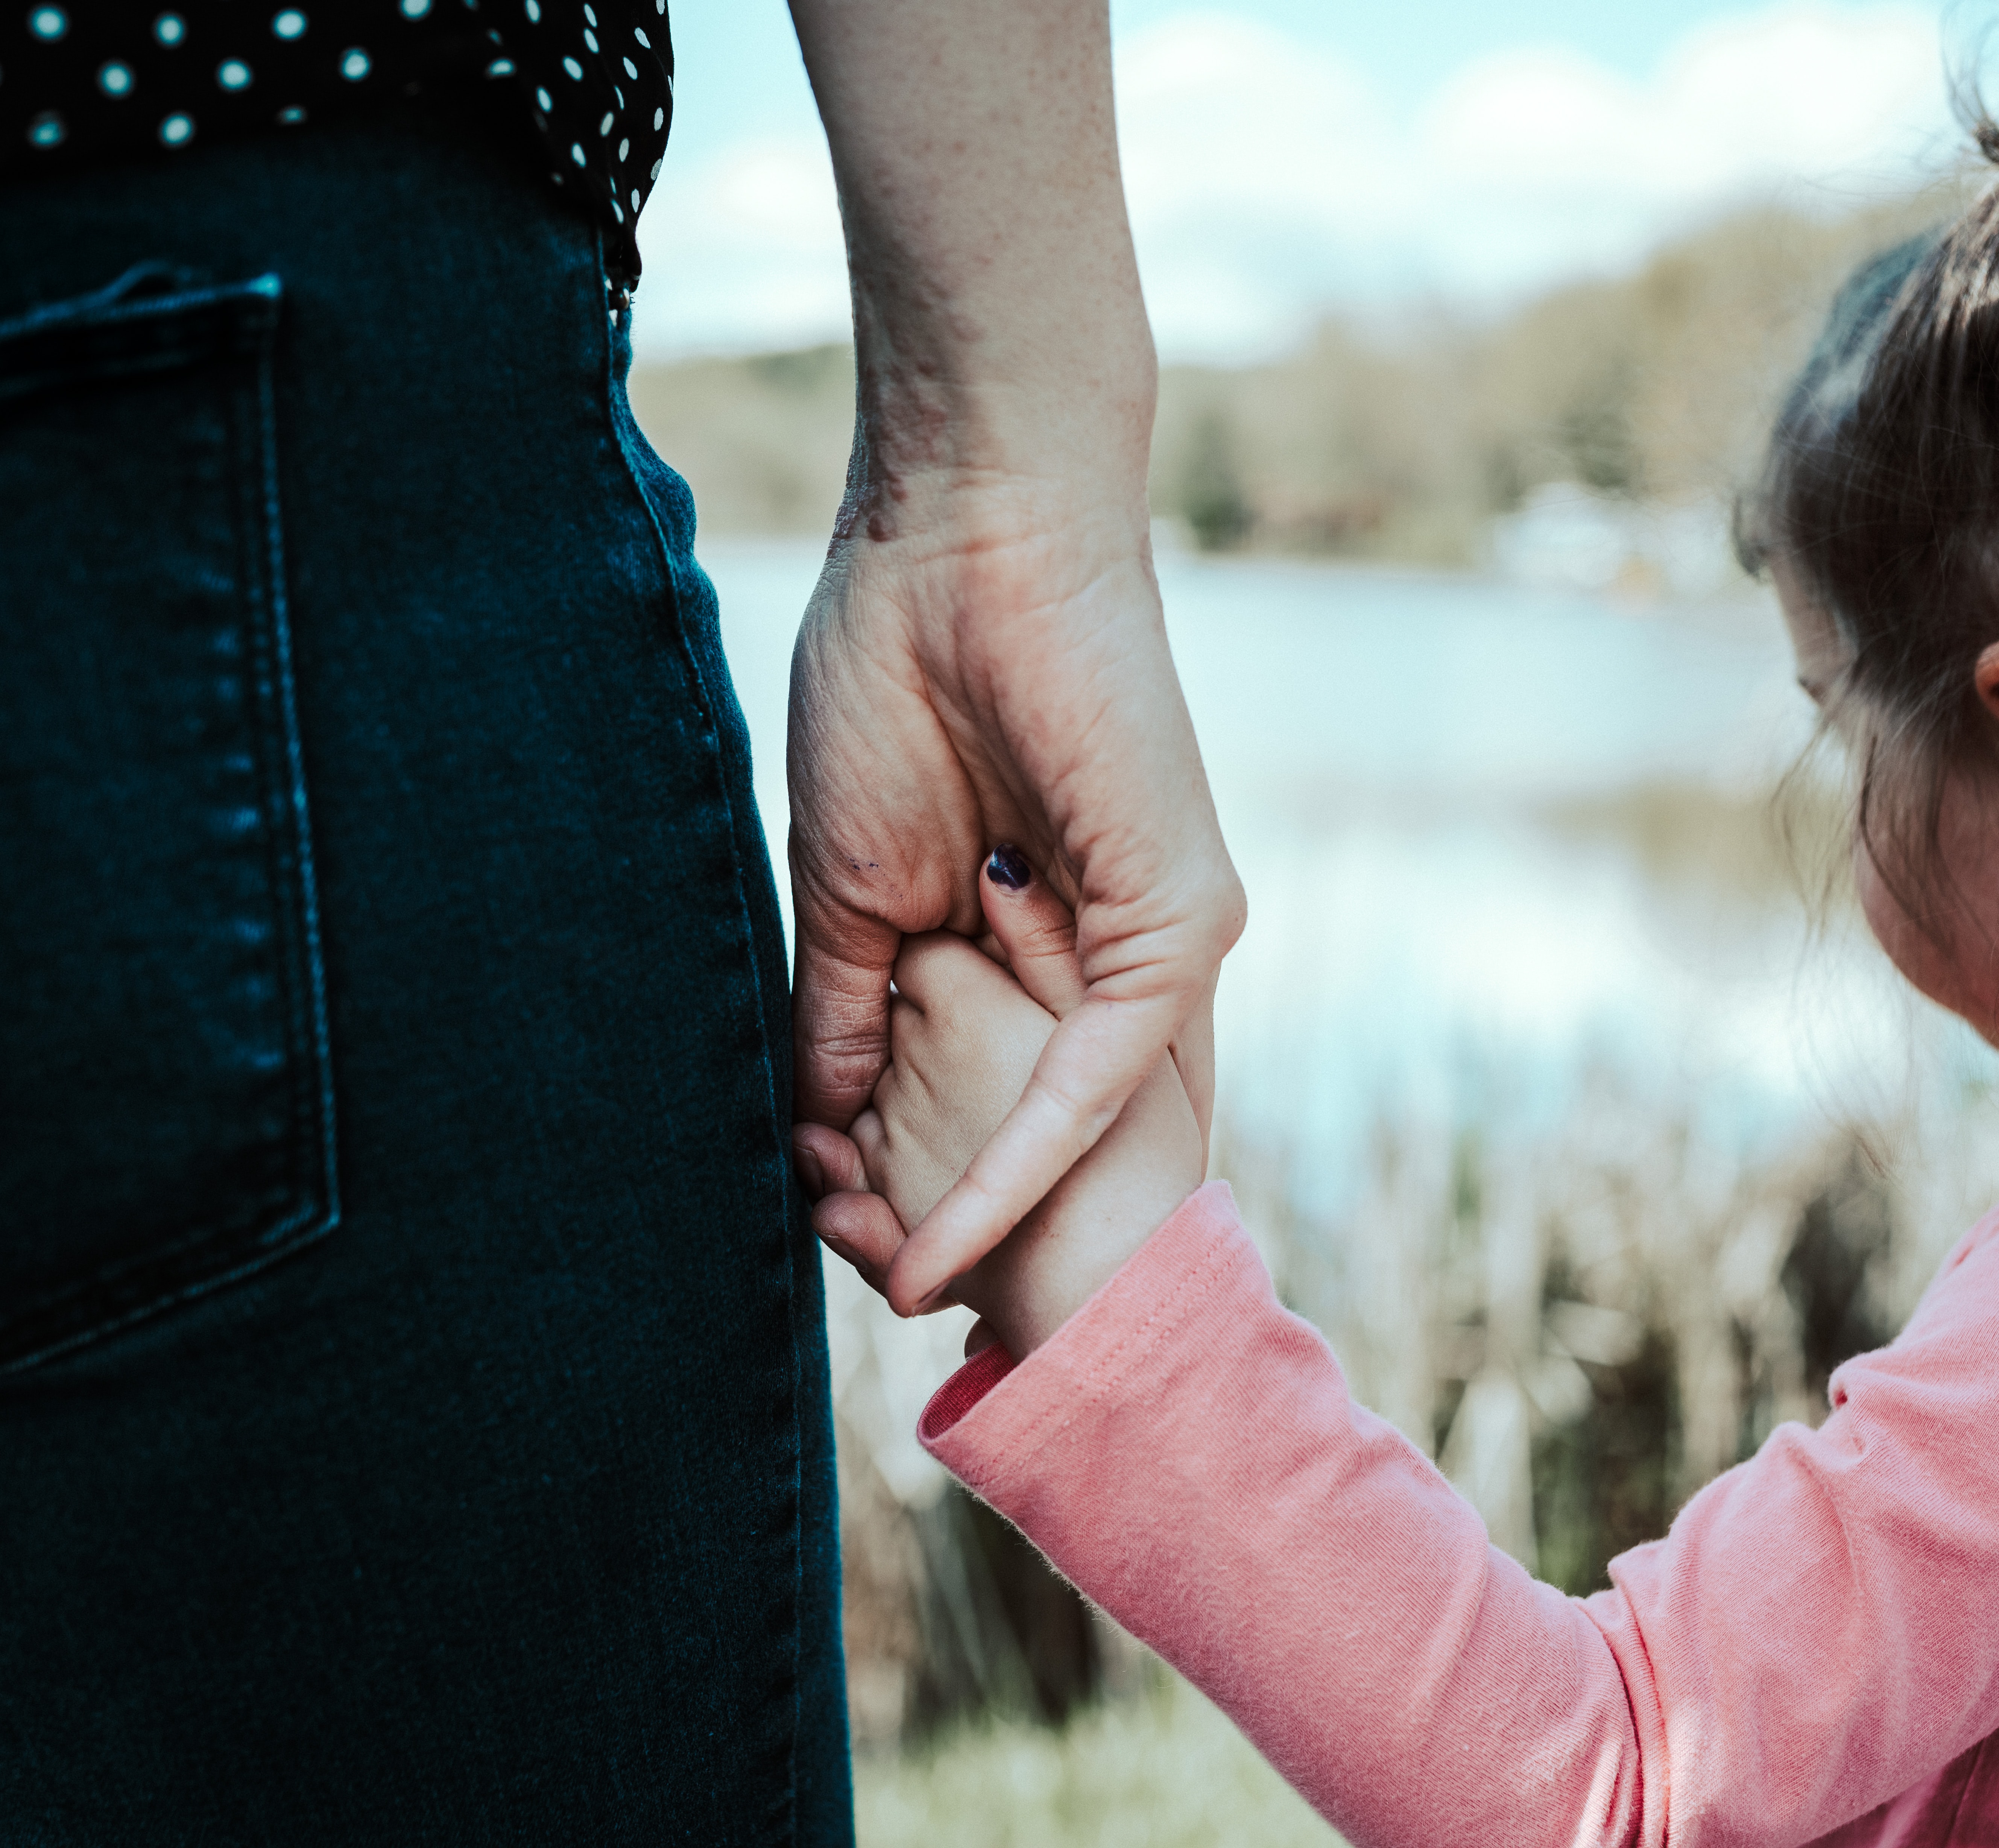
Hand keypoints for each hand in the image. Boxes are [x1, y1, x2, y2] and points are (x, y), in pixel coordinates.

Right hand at [783, 0, 1244, 1316]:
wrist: (955, 537)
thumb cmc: (891, 679)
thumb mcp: (850, 890)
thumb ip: (847, 1014)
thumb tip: (815, 1135)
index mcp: (1036, 940)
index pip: (990, 1096)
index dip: (916, 1181)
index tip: (832, 1244)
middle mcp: (1111, 954)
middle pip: (1042, 1133)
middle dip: (952, 1225)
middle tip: (866, 1299)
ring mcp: (1160, 941)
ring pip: (1077, 1127)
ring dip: (975, 1216)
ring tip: (886, 1293)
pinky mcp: (1183, 921)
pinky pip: (1098, 1076)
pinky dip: (1016, 1164)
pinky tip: (937, 1239)